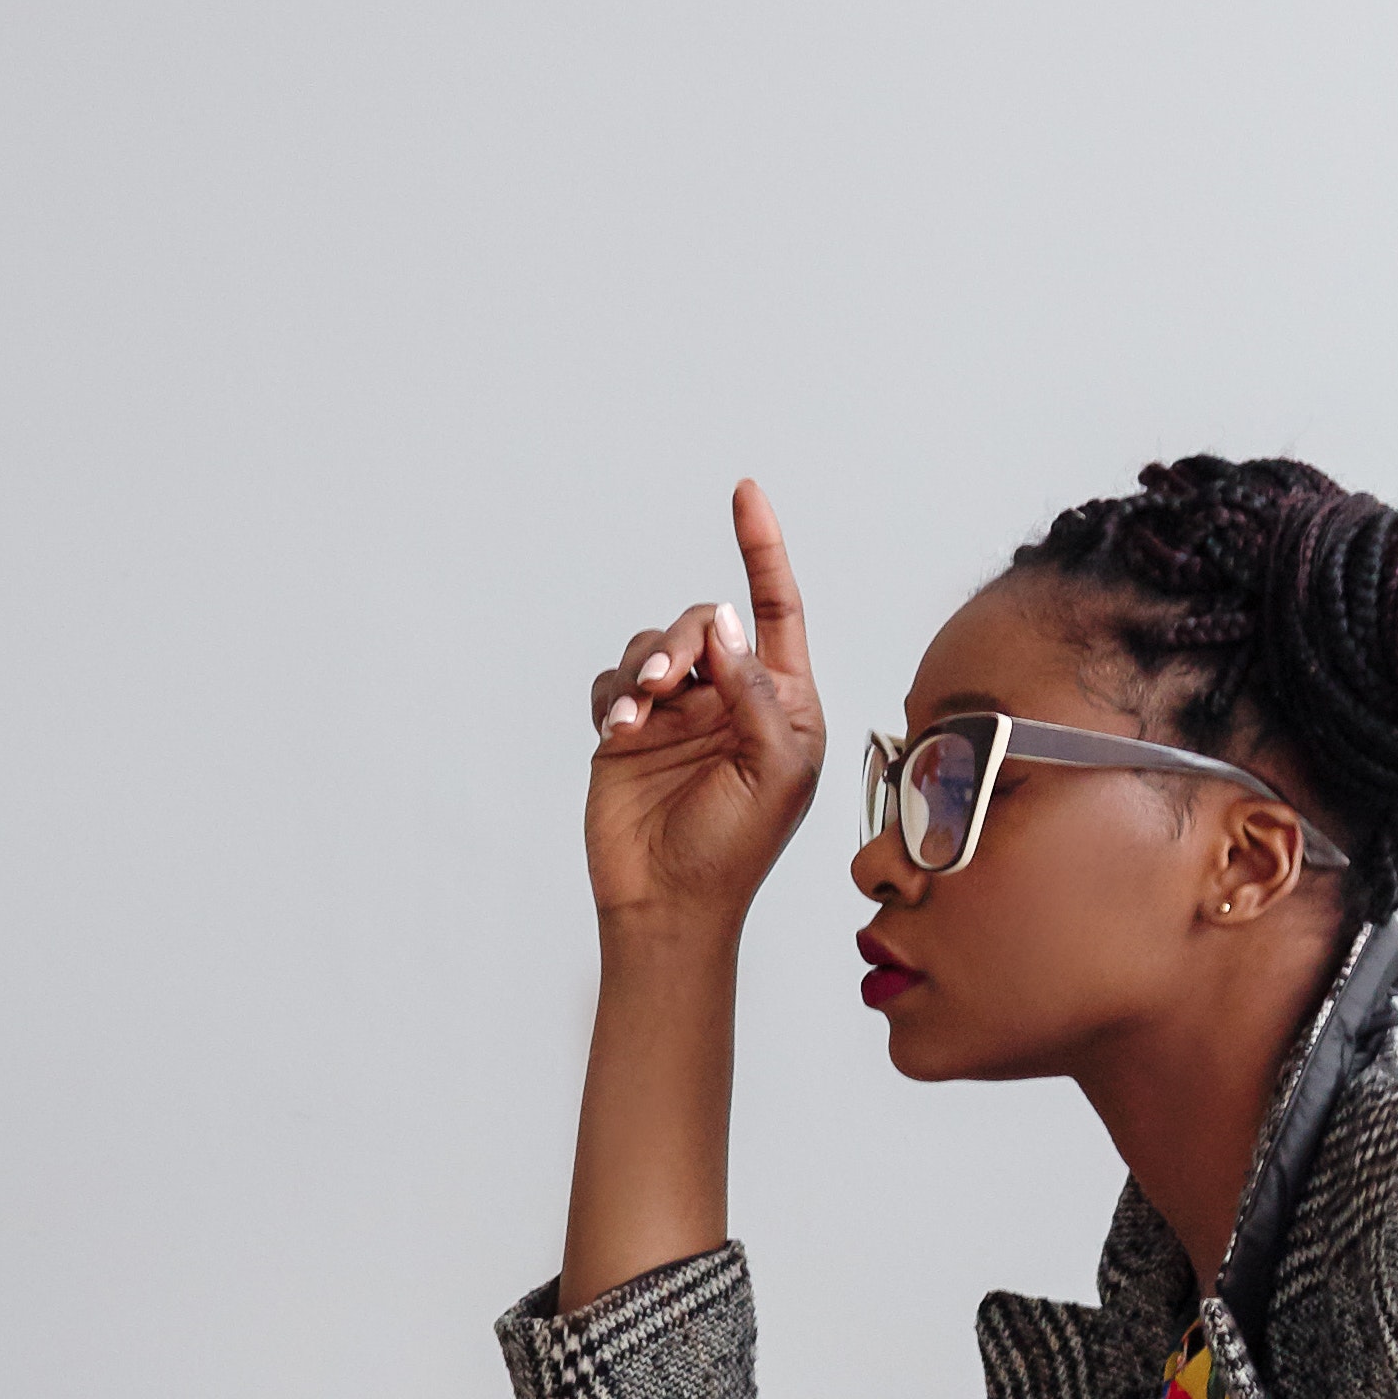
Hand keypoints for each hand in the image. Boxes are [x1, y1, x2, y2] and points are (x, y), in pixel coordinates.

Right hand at [582, 479, 824, 929]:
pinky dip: (613, 698)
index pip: (775, 610)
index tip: (745, 493)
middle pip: (705, 622)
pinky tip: (619, 732)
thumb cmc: (736, 851)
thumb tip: (721, 621)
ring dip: (645, 669)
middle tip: (667, 681)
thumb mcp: (775, 771)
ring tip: (640, 715)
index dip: (762, 550)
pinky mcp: (629, 732)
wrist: (670, 905)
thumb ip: (757, 691)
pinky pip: (613, 683)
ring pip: (655, 646)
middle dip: (684, 639)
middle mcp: (731, 699)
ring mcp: (678, 715)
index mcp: (784, 704)